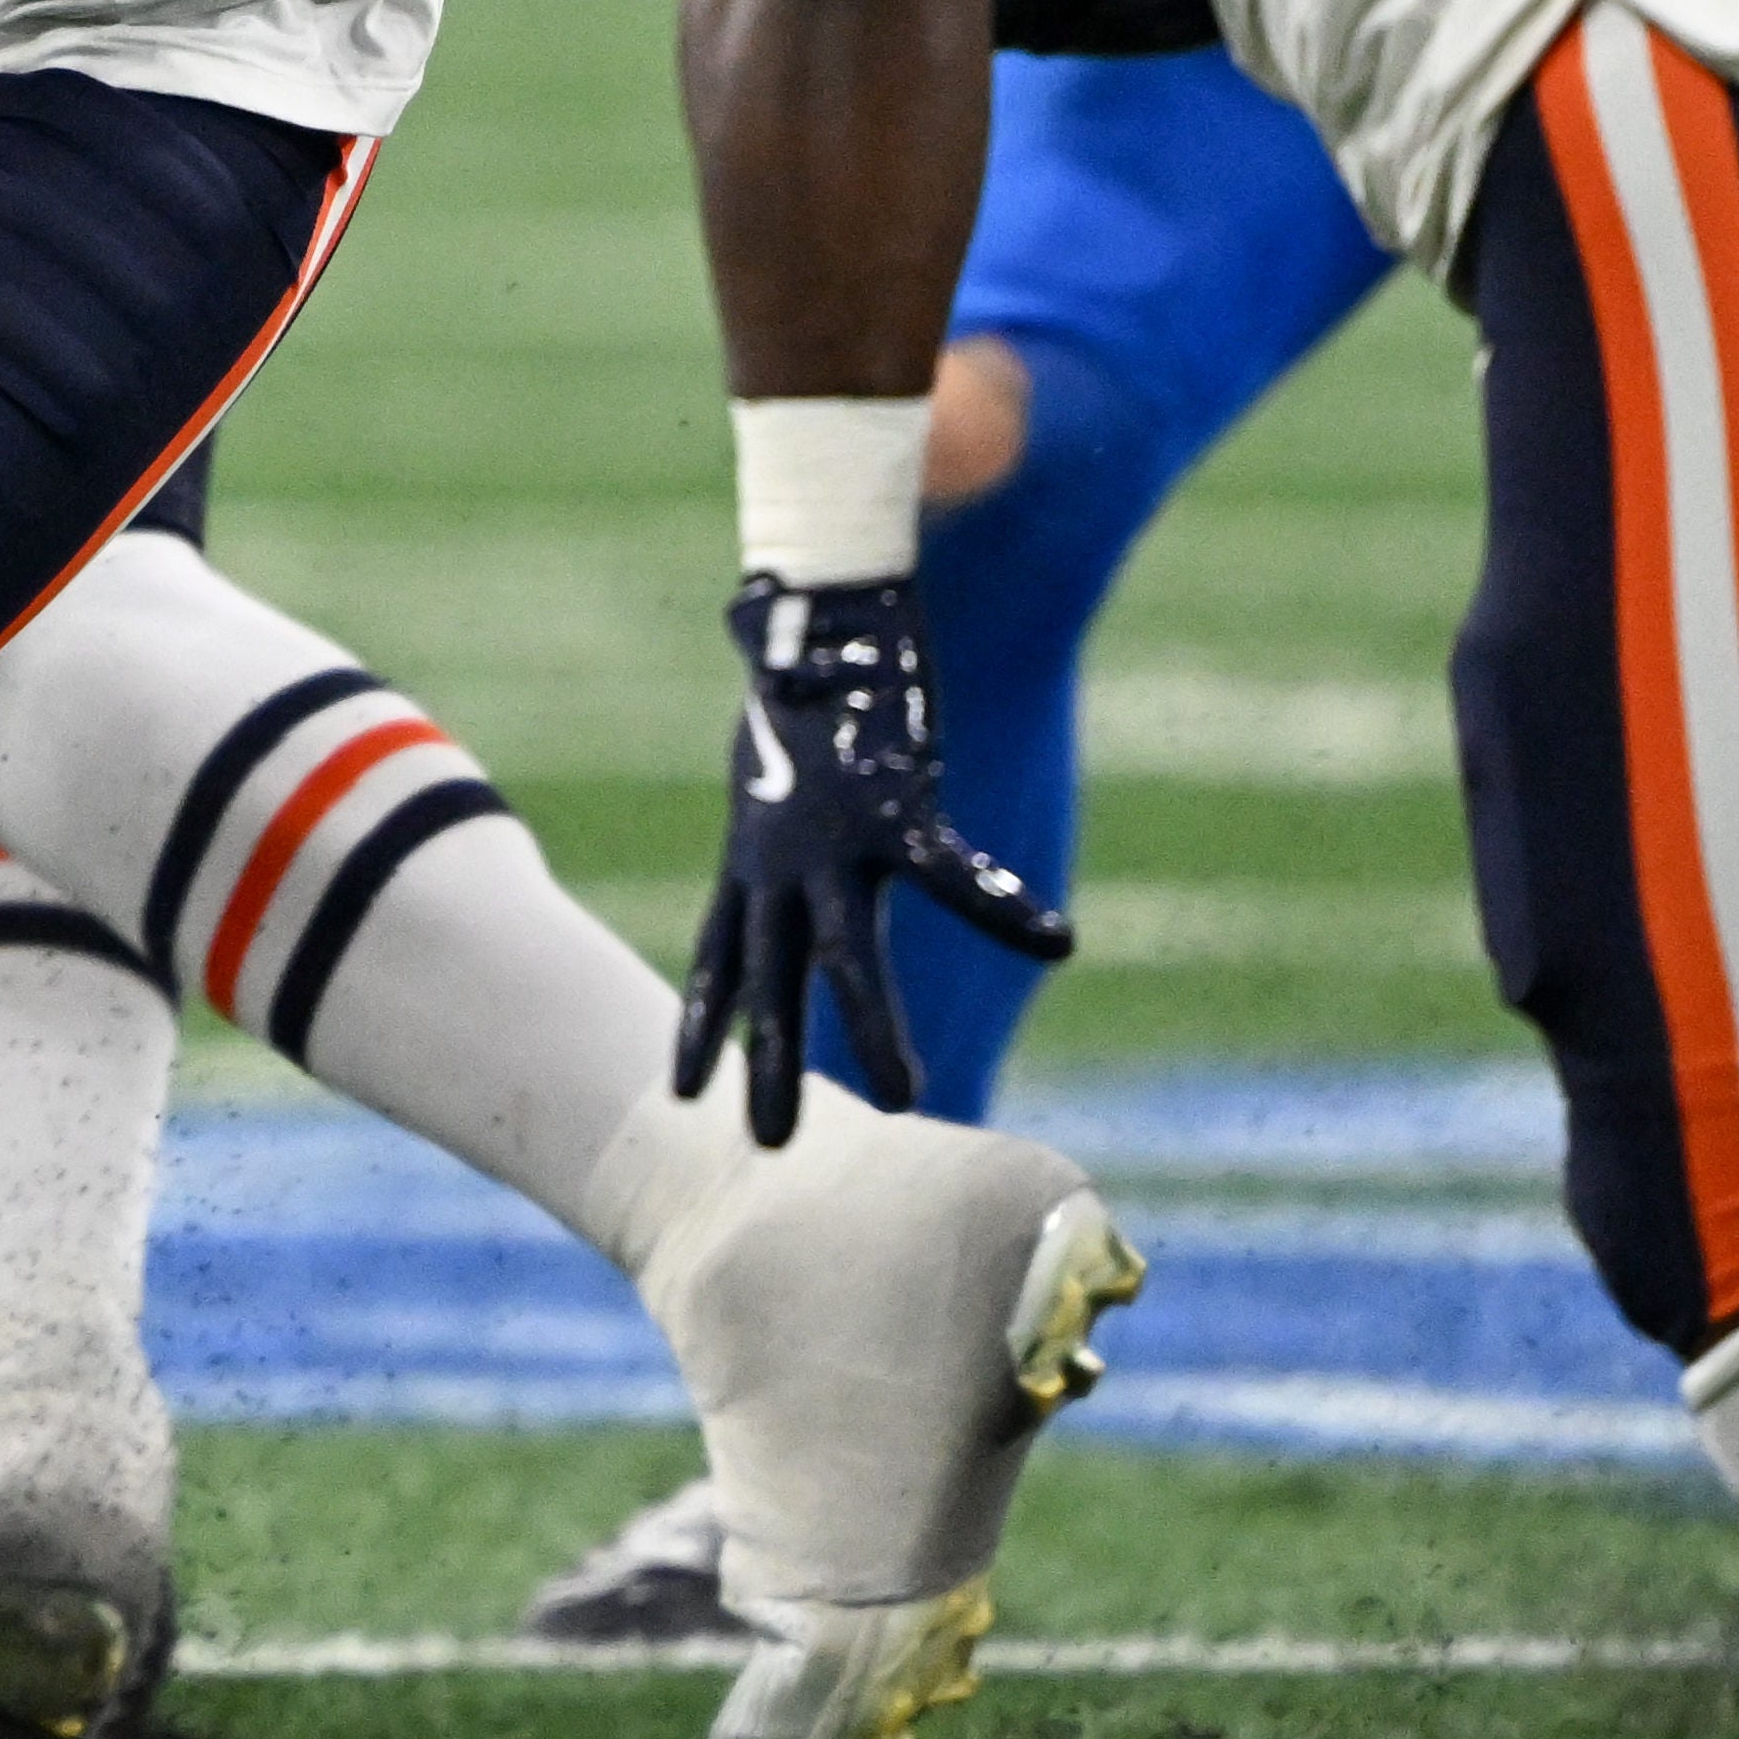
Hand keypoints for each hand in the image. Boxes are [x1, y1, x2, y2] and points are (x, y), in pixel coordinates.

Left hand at [674, 571, 1066, 1146]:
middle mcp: (785, 857)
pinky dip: (1003, 910)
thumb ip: (776, 773)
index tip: (683, 1088)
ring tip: (906, 1099)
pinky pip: (957, 877)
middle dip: (771, 1062)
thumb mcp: (775, 738)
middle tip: (772, 1144)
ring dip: (877, 1031)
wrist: (828, 594)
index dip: (701, 1020)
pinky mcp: (898, 805)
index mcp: (755, 850)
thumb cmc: (805, 660)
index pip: (715, 952)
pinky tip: (1054, 941)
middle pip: (773, 980)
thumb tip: (757, 717)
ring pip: (853, 957)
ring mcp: (837, 837)